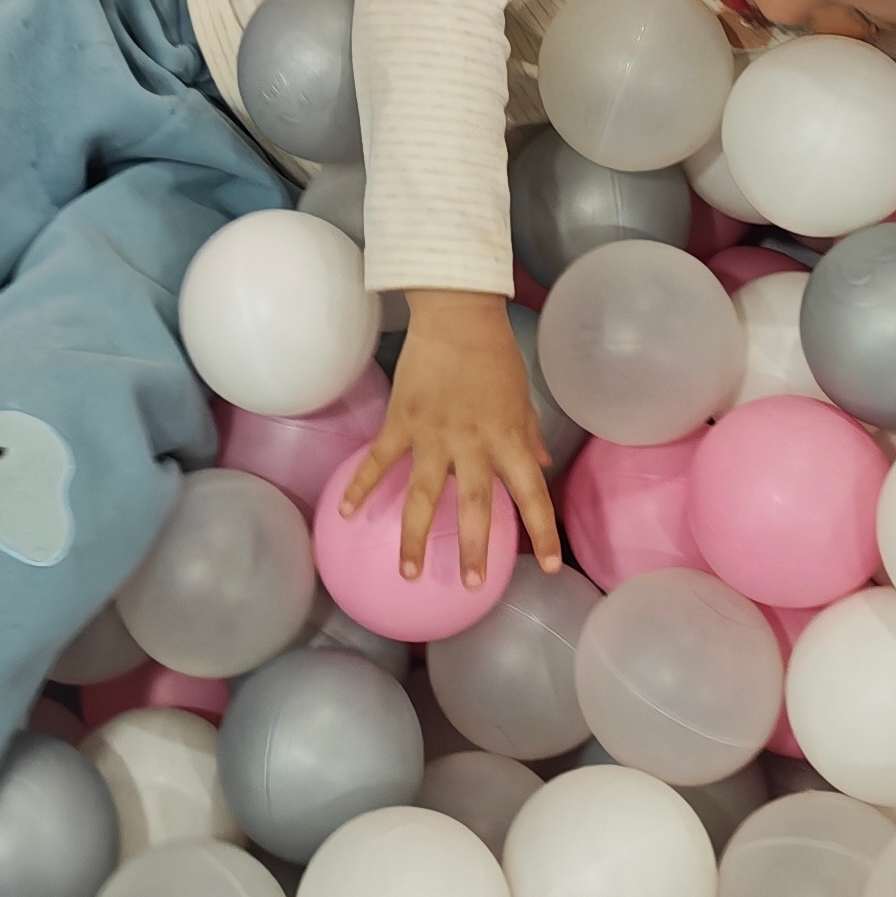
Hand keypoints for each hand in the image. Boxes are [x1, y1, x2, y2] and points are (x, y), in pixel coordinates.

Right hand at [339, 288, 562, 587]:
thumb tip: (542, 463)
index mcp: (507, 438)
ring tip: (408, 573)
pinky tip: (347, 514)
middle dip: (474, 546)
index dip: (542, 532)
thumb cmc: (495, 353)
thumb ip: (529, 432)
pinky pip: (379, 460)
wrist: (456, 312)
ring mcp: (433, 434)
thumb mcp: (522, 396)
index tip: (548, 566)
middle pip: (475, 503)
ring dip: (414, 535)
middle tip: (472, 584)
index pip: (533, 493)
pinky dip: (361, 486)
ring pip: (423, 494)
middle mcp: (472, 443)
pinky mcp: (401, 422)